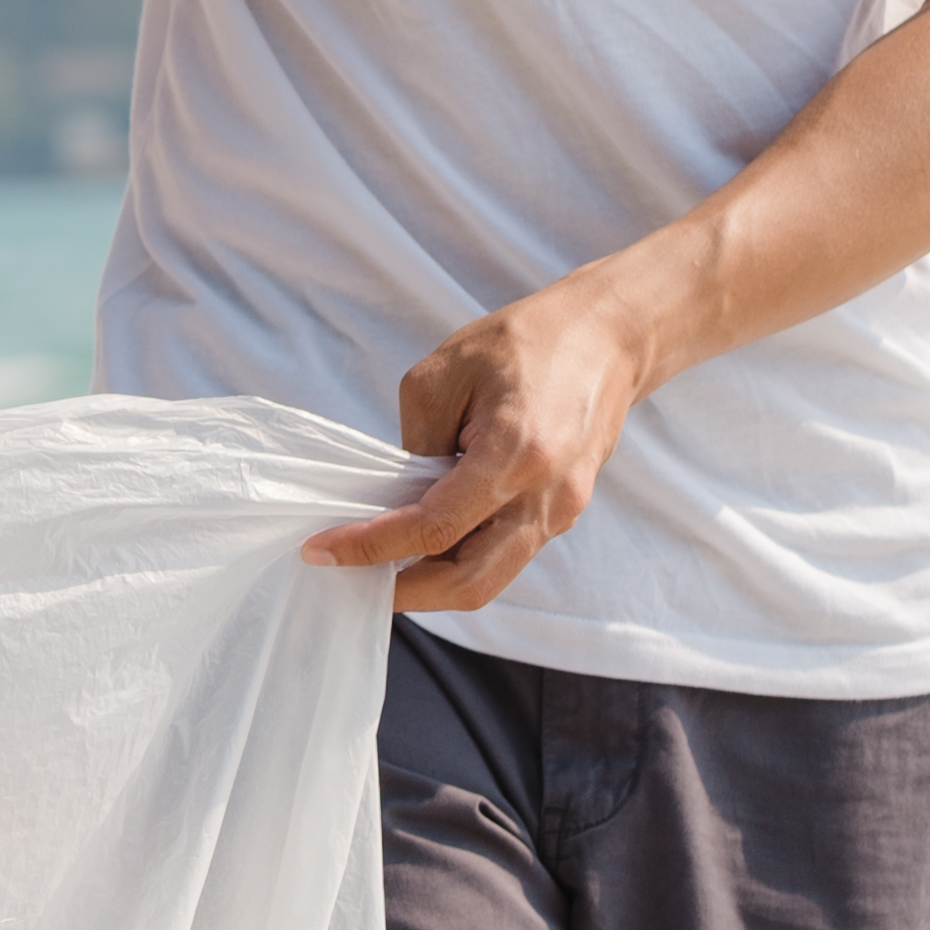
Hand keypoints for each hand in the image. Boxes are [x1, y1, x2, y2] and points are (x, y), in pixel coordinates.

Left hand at [307, 278, 665, 611]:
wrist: (606, 336)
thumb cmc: (522, 342)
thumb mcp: (441, 376)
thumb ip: (416, 445)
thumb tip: (396, 498)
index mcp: (516, 456)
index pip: (433, 528)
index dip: (372, 547)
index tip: (323, 551)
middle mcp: (547, 496)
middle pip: (470, 582)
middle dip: (406, 593)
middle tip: (353, 576)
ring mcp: (563, 510)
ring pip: (490, 578)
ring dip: (433, 583)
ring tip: (383, 565)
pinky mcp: (565, 510)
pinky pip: (506, 554)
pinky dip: (461, 559)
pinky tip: (425, 543)